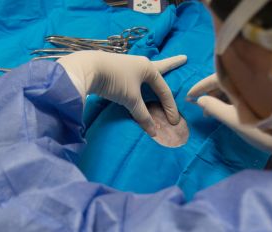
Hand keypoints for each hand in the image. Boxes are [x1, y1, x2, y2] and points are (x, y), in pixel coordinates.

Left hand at [58, 51, 186, 136]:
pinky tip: (138, 80)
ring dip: (154, 75)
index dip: (170, 107)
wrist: (88, 68)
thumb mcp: (131, 100)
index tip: (174, 122)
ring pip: (146, 74)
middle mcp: (140, 64)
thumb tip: (153, 132)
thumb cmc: (115, 81)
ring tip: (161, 71)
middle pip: (160, 68)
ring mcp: (128, 66)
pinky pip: (134, 78)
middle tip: (183, 59)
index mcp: (148, 68)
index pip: (164, 90)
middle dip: (172, 64)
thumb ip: (143, 115)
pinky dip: (140, 82)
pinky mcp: (117, 71)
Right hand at [187, 74, 271, 156]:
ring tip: (208, 110)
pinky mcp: (265, 96)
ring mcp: (259, 88)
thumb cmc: (261, 130)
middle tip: (197, 104)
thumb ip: (214, 108)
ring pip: (234, 85)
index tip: (187, 96)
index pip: (215, 76)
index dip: (200, 86)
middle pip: (225, 79)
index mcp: (241, 81)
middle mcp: (250, 80)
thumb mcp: (233, 120)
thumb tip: (200, 100)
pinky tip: (224, 109)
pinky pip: (242, 91)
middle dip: (209, 91)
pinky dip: (230, 98)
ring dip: (219, 95)